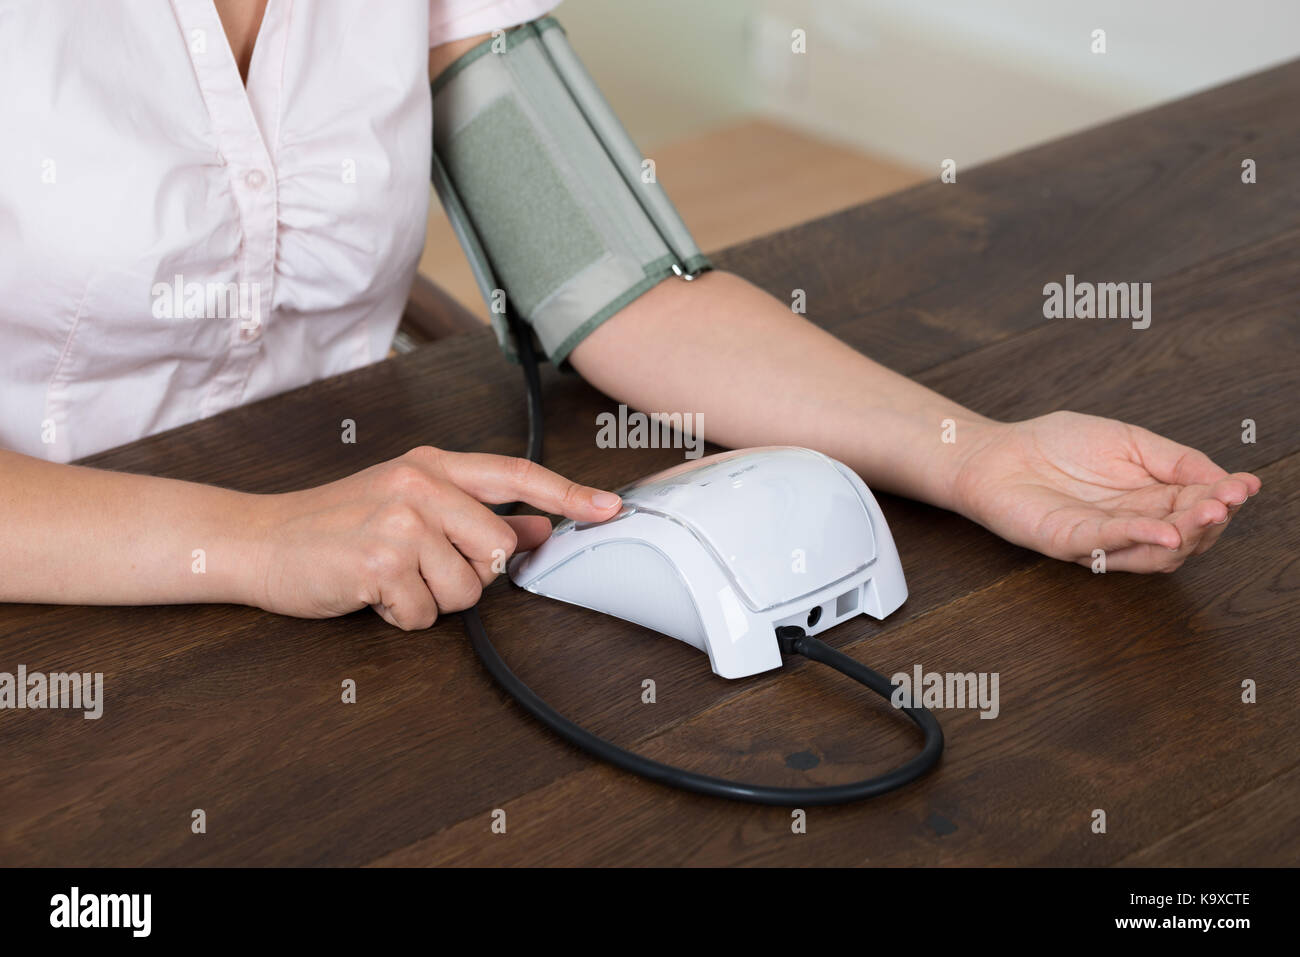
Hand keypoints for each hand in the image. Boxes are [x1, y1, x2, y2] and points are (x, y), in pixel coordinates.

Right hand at [244, 446, 621, 627]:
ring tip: (392, 579)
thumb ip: (474, 514)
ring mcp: (399, 521)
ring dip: (433, 600)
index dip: (567, 494)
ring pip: (468, 588)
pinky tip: (371, 593)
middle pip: (498, 548)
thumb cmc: (334, 525)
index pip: (515, 475)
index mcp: (431, 465)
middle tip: (421, 567)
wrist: (257, 541)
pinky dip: (402, 616)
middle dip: (469, 574)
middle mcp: (420, 485)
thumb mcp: (408, 507)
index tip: (609, 508)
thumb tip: (538, 528)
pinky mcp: (379, 561)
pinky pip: (426, 614)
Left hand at [950, 411, 1260, 572]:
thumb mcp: (1129, 440)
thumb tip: (1225, 476)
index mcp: (1151, 499)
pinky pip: (1111, 545)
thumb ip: (1173, 458)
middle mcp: (1132, 524)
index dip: (1225, 498)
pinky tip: (1166, 529)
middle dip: (1212, 518)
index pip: (1199, 506)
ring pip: (1157, 551)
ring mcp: (1103, 539)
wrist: (997, 452)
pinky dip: (1141, 537)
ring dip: (1187, 533)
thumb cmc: (1056, 445)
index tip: (1247, 486)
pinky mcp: (1071, 543)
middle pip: (1187, 534)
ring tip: (1209, 513)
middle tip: (1227, 501)